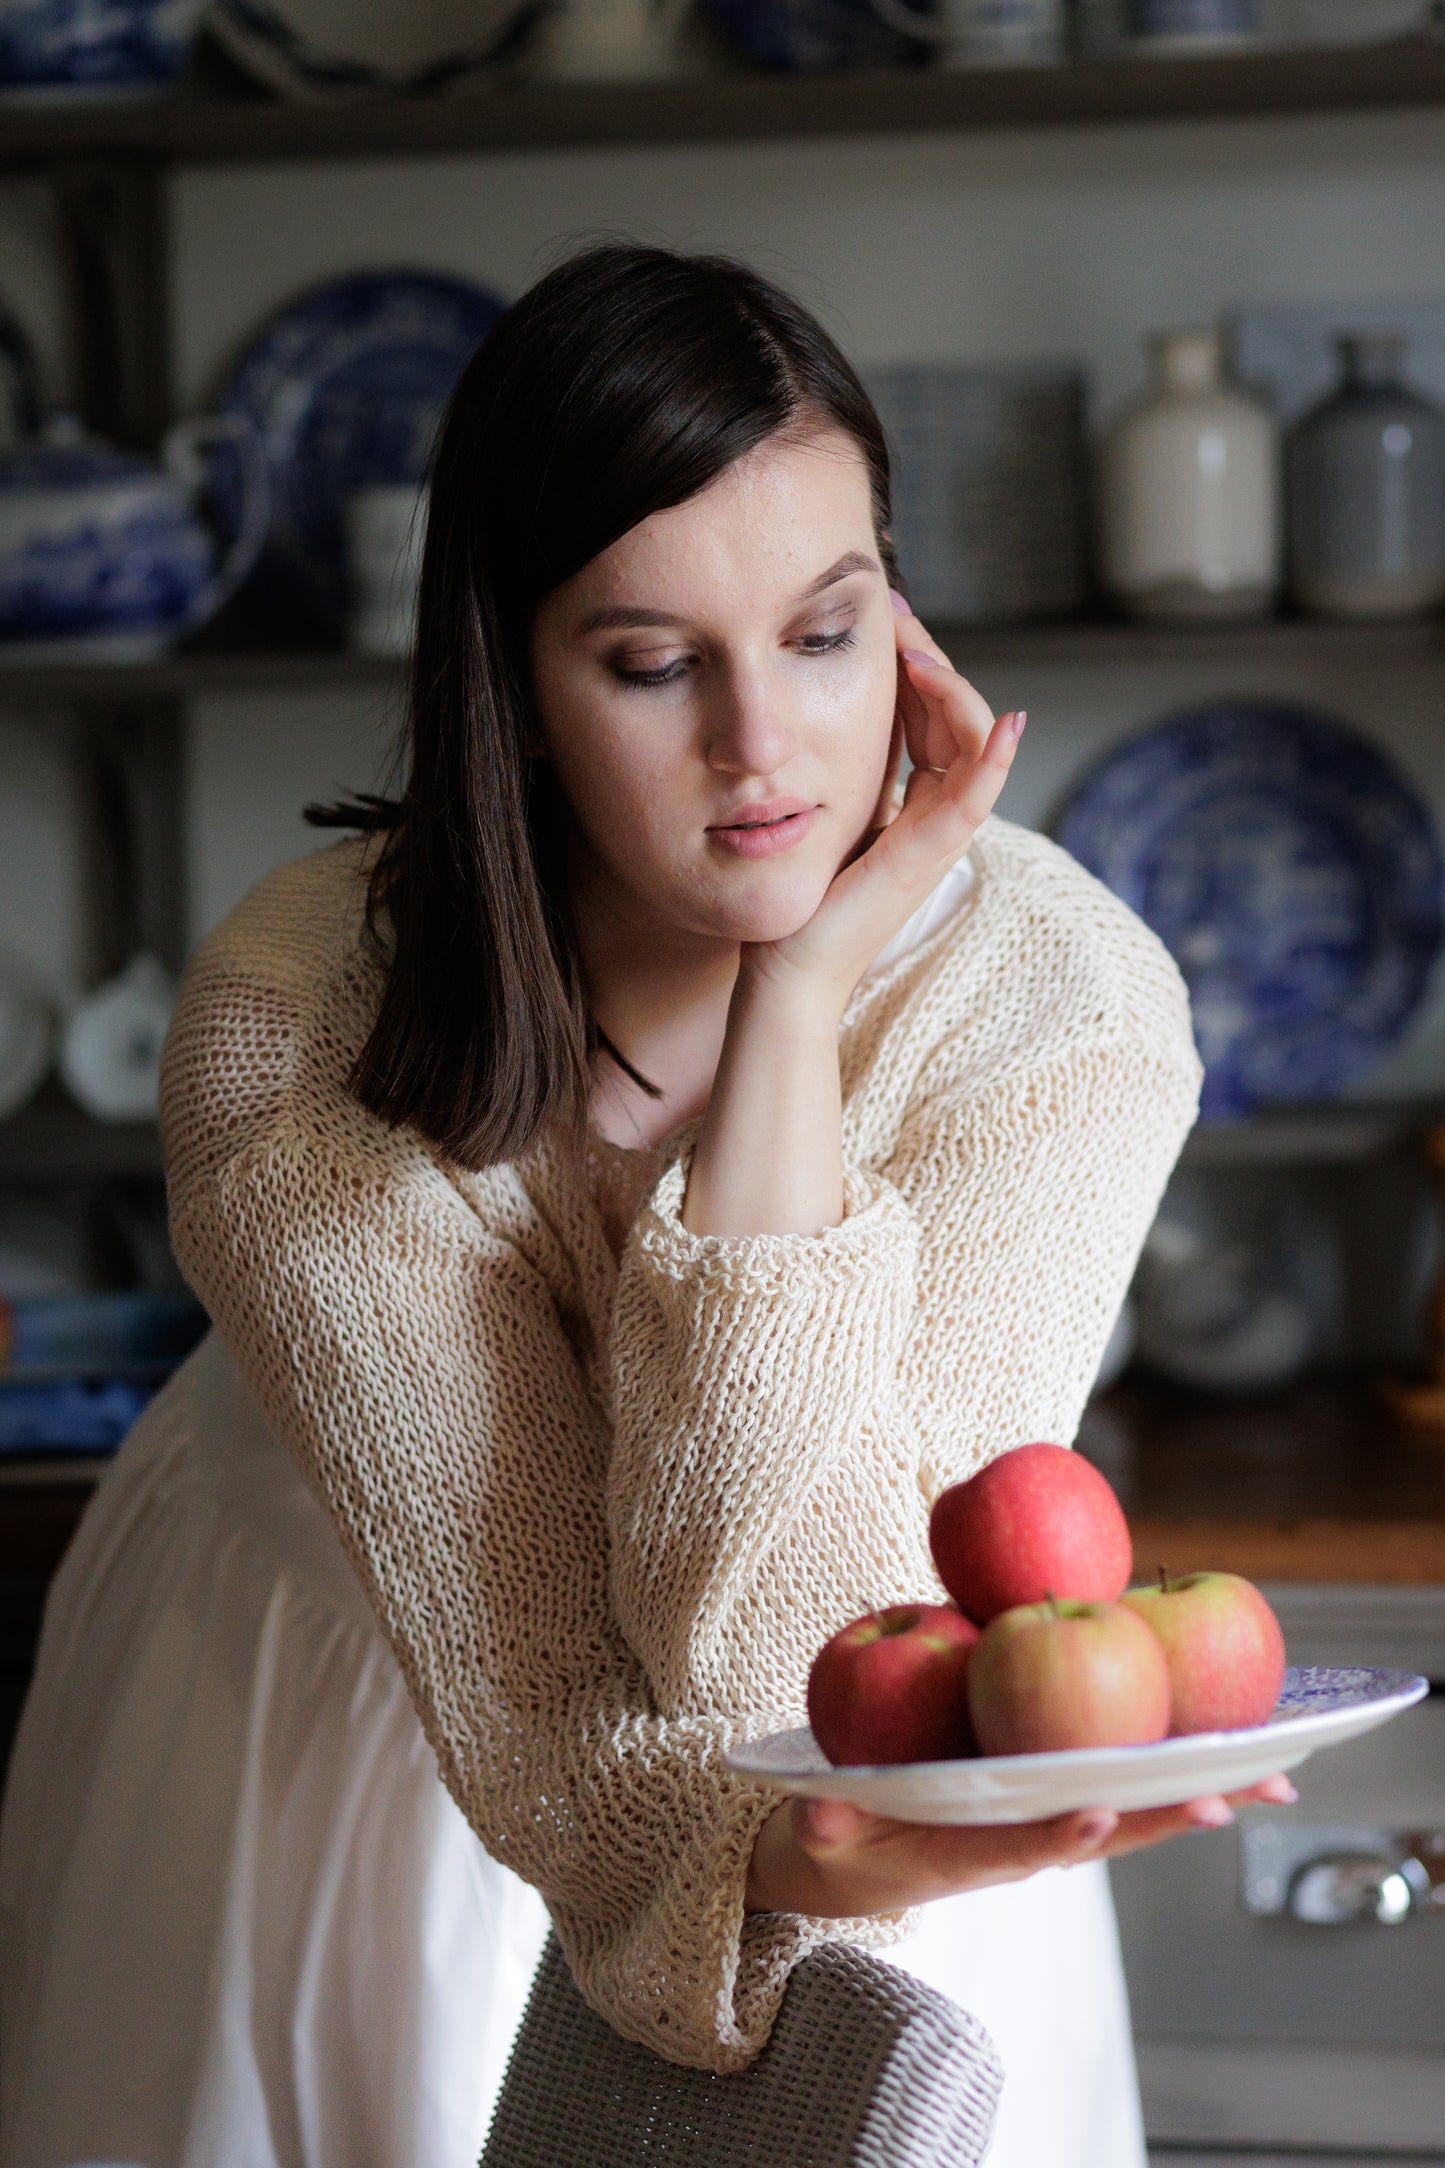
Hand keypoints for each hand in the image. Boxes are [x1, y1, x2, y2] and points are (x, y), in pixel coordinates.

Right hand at [744, 1772, 1298, 1918]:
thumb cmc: (838, 1841)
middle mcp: (1017, 1843)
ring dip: (1193, 1795)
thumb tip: (819, 1819)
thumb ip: (824, 1823)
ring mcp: (1041, 1825)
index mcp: (962, 1852)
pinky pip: (1120, 1785)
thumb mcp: (819, 1835)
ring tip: (1264, 1780)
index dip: (1055, 1832)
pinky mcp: (1053, 1802)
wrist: (852, 1866)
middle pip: (1102, 1831)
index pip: (1017, 1846)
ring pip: (1128, 1810)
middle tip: (1228, 1800)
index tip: (1093, 1811)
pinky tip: (1223, 1749)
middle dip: (1163, 1814)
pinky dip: (1172, 1771)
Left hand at [748, 592, 1023, 1014]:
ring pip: (974, 744)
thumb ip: (855, 766)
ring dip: (954, 690)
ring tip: (918, 653)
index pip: (934, 715)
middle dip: (932, 659)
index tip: (889, 619)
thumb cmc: (804, 898)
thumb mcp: (830, 809)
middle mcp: (939, 815)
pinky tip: (1007, 724)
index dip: (919, 663)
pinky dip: (995, 760)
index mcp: (918, 802)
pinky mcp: (931, 855)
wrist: (791, 968)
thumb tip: (841, 704)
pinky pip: (976, 799)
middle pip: (958, 718)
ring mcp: (941, 836)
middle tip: (898, 614)